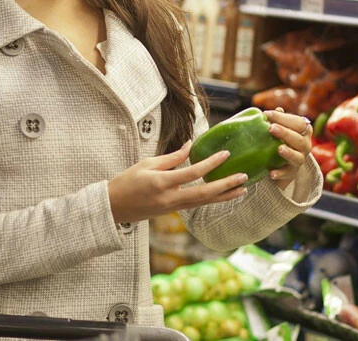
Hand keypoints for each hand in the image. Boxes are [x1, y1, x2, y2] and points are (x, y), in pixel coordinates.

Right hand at [107, 142, 248, 224]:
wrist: (113, 207)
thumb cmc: (127, 181)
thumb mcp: (147, 163)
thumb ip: (172, 157)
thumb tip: (191, 146)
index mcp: (162, 183)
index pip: (193, 173)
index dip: (211, 163)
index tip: (226, 154)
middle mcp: (170, 198)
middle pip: (205, 194)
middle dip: (226, 186)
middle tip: (243, 177)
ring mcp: (173, 208)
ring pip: (204, 203)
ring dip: (224, 196)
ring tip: (242, 189)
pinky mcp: (173, 212)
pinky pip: (197, 205)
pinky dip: (212, 200)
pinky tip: (223, 195)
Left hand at [264, 108, 313, 191]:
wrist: (285, 163)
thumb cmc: (284, 139)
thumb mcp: (283, 128)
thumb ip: (280, 120)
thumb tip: (277, 109)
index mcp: (304, 131)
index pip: (298, 123)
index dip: (283, 118)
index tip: (266, 114)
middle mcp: (305, 145)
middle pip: (299, 139)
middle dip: (285, 133)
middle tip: (271, 128)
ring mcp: (300, 160)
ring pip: (297, 157)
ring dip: (288, 153)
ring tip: (279, 149)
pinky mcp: (291, 173)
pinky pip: (287, 173)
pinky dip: (280, 173)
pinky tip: (271, 173)